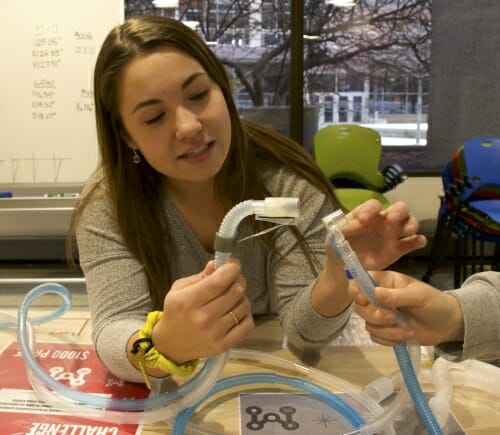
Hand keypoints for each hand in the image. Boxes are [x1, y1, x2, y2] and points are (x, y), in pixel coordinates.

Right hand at [152, 258, 253, 362]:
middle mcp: (203, 318)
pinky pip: (248, 324)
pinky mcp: (224, 345)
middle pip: (235, 292)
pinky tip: (235, 312)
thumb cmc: (176, 312)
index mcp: (188, 301)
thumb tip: (217, 264)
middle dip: (238, 280)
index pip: (219, 282)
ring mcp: (215, 334)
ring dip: (241, 297)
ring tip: (232, 297)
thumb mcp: (179, 289)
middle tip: (233, 279)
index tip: (234, 263)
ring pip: (244, 306)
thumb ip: (200, 276)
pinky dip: (246, 314)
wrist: (171, 344)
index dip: (232, 269)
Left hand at [342, 199, 426, 269]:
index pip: (373, 205)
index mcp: (367, 215)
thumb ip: (345, 228)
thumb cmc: (339, 248)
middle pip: (398, 208)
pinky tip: (419, 241)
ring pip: (409, 222)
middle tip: (392, 220)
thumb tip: (358, 223)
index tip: (364, 220)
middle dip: (398, 211)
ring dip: (411, 223)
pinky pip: (412, 242)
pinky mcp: (398, 249)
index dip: (370, 209)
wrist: (344, 269)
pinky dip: (419, 240)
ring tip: (408, 231)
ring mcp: (392, 234)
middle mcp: (382, 221)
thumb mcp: (336, 237)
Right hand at [348, 270, 463, 345]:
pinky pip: (376, 337)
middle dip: (375, 316)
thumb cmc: (435, 303)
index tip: (365, 300)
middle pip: (360, 306)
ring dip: (388, 331)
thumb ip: (397, 295)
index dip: (357, 291)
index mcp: (385, 282)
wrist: (447, 325)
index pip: (360, 282)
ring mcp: (381, 315)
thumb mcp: (419, 296)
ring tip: (408, 330)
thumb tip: (375, 292)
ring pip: (368, 324)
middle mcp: (379, 297)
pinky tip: (406, 336)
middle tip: (393, 318)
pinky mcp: (385, 331)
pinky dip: (389, 340)